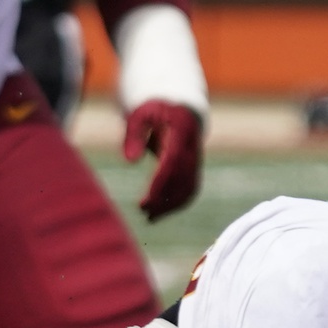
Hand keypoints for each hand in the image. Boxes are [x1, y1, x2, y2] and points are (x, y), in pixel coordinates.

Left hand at [122, 100, 202, 220]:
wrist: (180, 109)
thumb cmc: (156, 111)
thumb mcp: (140, 115)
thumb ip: (134, 134)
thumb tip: (130, 162)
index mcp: (181, 130)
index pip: (172, 162)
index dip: (160, 184)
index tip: (145, 201)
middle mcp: (193, 147)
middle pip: (182, 179)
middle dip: (165, 199)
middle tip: (144, 212)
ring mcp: (197, 159)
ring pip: (189, 188)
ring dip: (171, 206)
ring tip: (150, 218)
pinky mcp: (196, 169)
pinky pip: (191, 190)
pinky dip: (178, 204)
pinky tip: (160, 213)